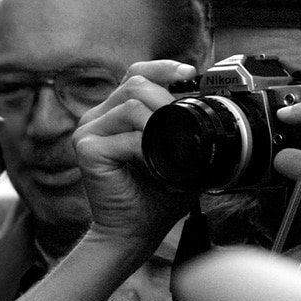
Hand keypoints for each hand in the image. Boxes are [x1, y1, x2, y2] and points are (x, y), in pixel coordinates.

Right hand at [73, 60, 199, 248]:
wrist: (133, 233)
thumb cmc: (154, 198)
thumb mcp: (177, 155)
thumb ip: (186, 129)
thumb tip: (214, 110)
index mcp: (116, 113)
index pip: (136, 73)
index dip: (163, 67)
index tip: (189, 73)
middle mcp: (98, 117)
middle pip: (134, 82)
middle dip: (166, 98)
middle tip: (184, 124)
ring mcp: (89, 131)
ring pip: (130, 104)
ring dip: (159, 123)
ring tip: (171, 146)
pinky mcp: (87, 149)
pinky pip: (126, 136)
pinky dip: (148, 148)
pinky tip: (157, 163)